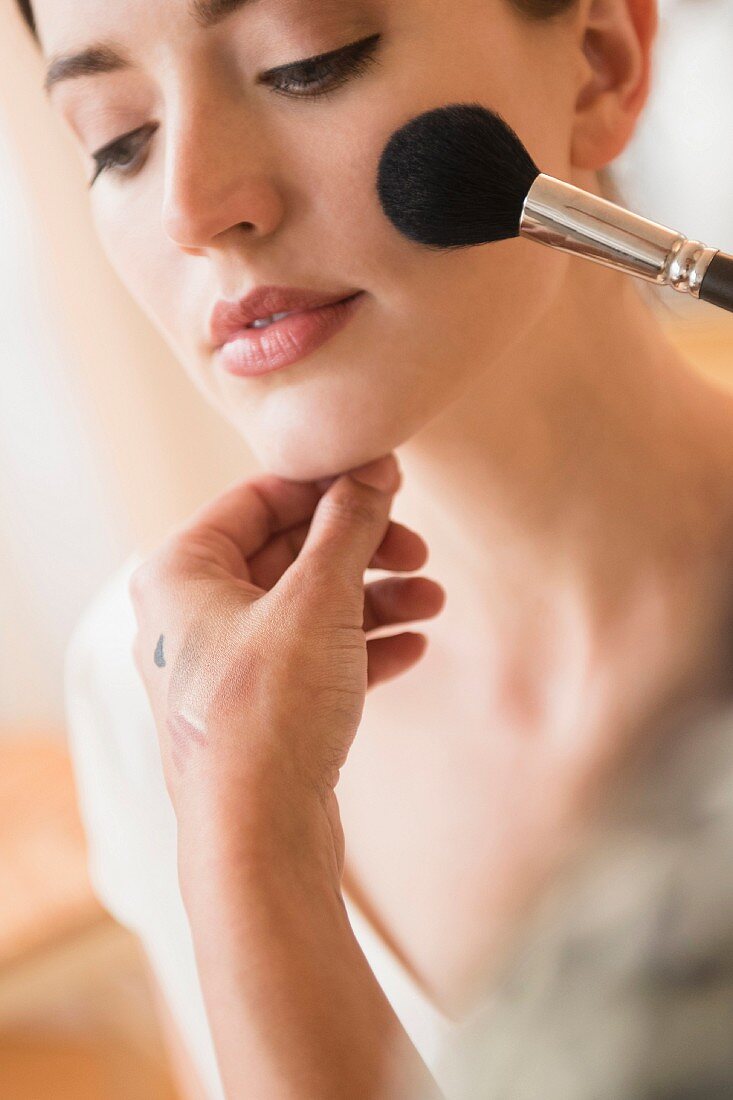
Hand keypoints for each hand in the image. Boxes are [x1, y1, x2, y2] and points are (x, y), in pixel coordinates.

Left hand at [129, 452, 445, 872]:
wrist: (258, 839)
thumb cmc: (269, 711)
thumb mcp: (318, 601)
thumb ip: (349, 526)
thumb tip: (372, 468)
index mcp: (180, 572)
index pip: (259, 498)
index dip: (328, 485)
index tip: (388, 480)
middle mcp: (191, 615)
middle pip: (288, 552)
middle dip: (363, 550)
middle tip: (419, 551)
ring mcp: (222, 666)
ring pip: (307, 607)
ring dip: (374, 599)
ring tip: (433, 602)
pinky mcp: (255, 710)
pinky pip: (312, 657)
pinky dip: (361, 647)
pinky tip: (413, 649)